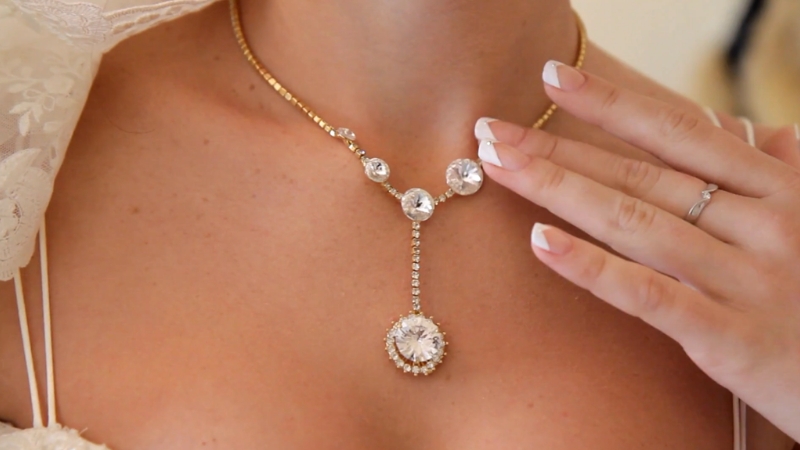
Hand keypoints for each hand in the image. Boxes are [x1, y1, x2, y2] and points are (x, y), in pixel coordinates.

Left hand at [475, 61, 799, 441]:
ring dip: (558, 189)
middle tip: (490, 130)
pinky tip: (540, 242)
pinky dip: (592, 266)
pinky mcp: (729, 336)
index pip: (678, 134)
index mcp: (779, 190)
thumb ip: (789, 176)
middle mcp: (761, 223)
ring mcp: (744, 279)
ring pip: (634, 221)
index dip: (610, 104)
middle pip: (640, 175)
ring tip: (498, 167)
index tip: (552, 79)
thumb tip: (767, 133)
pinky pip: (647, 293)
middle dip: (558, 149)